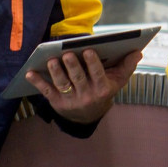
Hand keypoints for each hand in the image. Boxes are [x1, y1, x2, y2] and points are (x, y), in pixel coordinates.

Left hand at [25, 48, 142, 123]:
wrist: (88, 116)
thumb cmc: (103, 90)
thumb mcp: (117, 81)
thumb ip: (127, 66)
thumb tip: (138, 52)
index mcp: (102, 89)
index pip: (97, 75)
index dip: (93, 64)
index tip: (89, 50)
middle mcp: (86, 96)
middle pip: (78, 79)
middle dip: (72, 66)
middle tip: (67, 53)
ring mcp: (71, 100)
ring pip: (62, 84)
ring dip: (56, 72)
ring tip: (52, 60)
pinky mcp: (57, 102)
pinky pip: (46, 91)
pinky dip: (37, 82)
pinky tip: (29, 73)